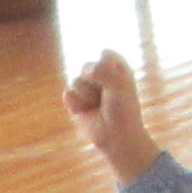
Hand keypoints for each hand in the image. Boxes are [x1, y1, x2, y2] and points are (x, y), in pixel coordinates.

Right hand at [66, 48, 154, 181]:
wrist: (117, 137)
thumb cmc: (123, 111)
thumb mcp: (119, 85)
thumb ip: (104, 71)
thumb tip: (87, 71)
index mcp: (114, 65)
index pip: (105, 55)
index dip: (109, 70)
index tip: (119, 85)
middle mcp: (99, 73)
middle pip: (87, 66)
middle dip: (97, 84)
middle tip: (108, 99)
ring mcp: (85, 86)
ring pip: (76, 81)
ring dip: (89, 97)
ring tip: (98, 107)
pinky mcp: (75, 100)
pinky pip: (68, 94)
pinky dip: (77, 105)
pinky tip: (87, 112)